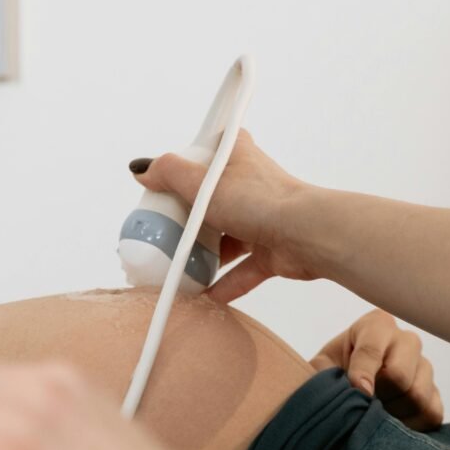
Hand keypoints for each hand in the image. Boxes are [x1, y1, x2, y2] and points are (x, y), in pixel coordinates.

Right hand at [132, 130, 317, 303]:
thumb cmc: (258, 199)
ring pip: (227, 237)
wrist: (306, 234)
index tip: (160, 187)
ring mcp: (262, 218)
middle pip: (211, 200)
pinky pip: (242, 269)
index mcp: (236, 154)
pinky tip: (204, 295)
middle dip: (189, 219)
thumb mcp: (201, 181)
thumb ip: (169, 172)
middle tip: (162, 233)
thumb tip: (143, 170)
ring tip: (177, 267)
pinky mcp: (271, 249)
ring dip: (205, 254)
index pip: (204, 154)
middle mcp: (250, 184)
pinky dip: (224, 283)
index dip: (183, 169)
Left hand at [310, 310, 443, 430]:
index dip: (361, 375)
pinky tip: (392, 421)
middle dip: (378, 396)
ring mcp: (424, 367)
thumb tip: (342, 388)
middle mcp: (406, 341)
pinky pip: (432, 413)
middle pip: (400, 376)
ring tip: (375, 412)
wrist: (345, 389)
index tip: (356, 391)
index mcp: (377, 325)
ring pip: (418, 396)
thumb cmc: (333, 372)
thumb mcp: (321, 365)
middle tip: (364, 402)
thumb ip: (322, 370)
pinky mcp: (435, 393)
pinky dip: (410, 425)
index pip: (372, 350)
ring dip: (393, 412)